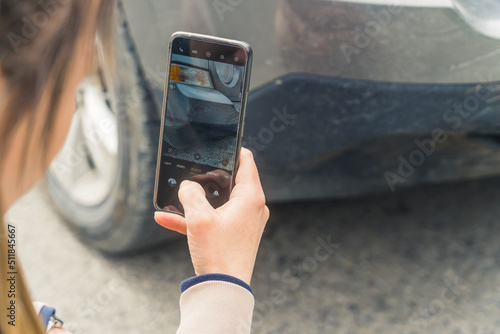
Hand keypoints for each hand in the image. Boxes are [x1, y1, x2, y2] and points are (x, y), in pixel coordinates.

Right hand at [155, 148, 269, 284]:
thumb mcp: (199, 219)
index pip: (246, 161)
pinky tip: (166, 219)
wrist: (223, 290)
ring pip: (218, 202)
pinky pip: (214, 219)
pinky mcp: (235, 234)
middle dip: (207, 178)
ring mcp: (244, 222)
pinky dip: (195, 218)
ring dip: (195, 201)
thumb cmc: (218, 254)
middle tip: (191, 174)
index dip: (232, 150)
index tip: (218, 144)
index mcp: (251, 197)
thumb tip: (187, 186)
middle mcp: (252, 207)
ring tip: (173, 200)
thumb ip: (190, 195)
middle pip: (230, 181)